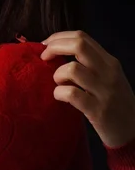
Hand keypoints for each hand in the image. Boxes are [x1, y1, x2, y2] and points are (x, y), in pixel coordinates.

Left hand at [40, 30, 134, 148]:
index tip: (45, 45)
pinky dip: (59, 93)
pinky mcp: (98, 111)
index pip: (82, 37)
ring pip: (72, 68)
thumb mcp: (108, 79)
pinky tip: (60, 97)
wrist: (133, 132)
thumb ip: (90, 65)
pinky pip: (72, 94)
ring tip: (58, 83)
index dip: (59, 38)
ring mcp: (104, 91)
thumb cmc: (116, 104)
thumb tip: (58, 53)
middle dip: (54, 47)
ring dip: (57, 74)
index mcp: (110, 62)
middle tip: (44, 58)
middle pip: (78, 45)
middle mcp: (109, 72)